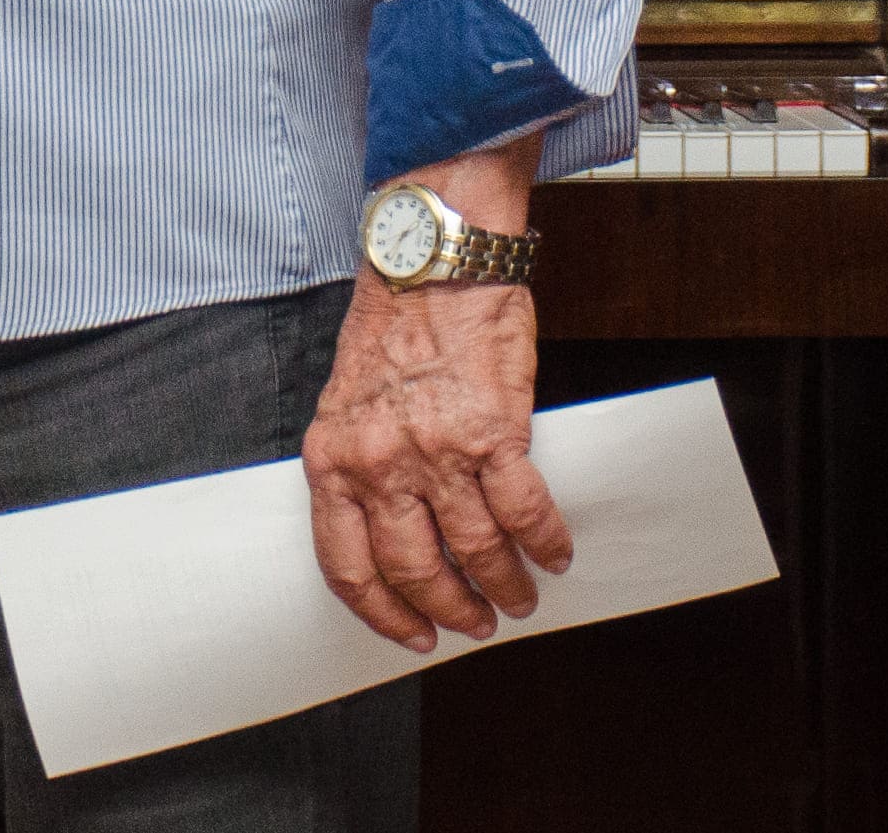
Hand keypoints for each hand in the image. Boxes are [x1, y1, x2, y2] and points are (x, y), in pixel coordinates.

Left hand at [305, 152, 568, 651]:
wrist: (432, 257)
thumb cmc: (394, 322)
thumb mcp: (349, 400)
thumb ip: (363, 463)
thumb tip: (398, 528)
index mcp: (333, 459)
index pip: (346, 565)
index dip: (382, 611)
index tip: (410, 631)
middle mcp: (378, 463)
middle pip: (413, 570)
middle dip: (450, 609)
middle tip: (475, 621)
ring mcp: (436, 450)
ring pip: (474, 550)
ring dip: (504, 586)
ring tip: (521, 596)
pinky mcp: (492, 431)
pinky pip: (524, 511)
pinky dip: (544, 542)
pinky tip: (555, 552)